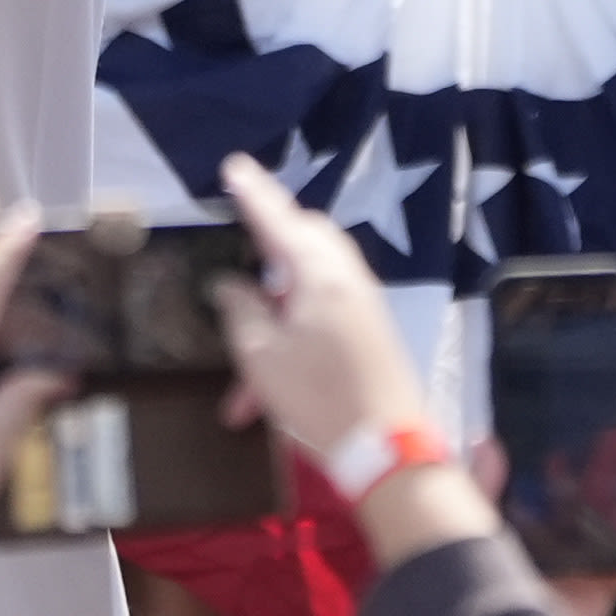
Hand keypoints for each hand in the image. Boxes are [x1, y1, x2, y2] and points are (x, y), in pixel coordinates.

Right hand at [208, 153, 426, 470]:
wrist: (388, 448)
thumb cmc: (319, 397)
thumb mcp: (262, 356)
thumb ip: (241, 310)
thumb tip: (228, 283)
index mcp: (318, 274)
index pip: (278, 220)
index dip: (253, 195)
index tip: (234, 167)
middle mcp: (346, 279)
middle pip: (307, 239)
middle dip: (273, 233)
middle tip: (244, 229)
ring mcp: (363, 304)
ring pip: (313, 278)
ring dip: (278, 295)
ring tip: (246, 320)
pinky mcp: (369, 331)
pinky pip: (324, 308)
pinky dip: (294, 324)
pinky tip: (267, 372)